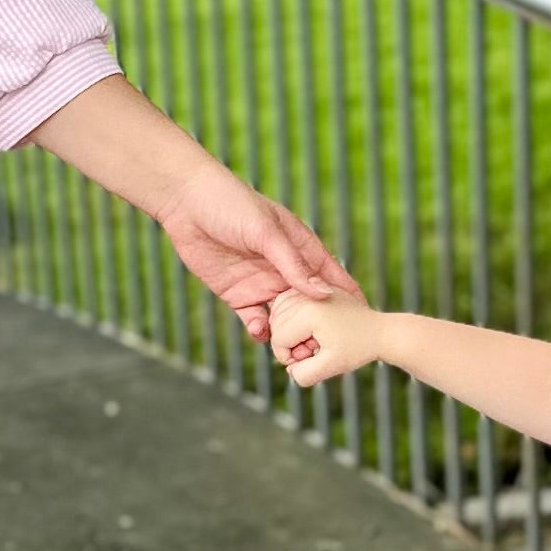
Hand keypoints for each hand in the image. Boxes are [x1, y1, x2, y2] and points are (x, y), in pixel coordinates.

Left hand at [158, 159, 353, 337]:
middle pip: (308, 302)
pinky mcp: (236, 293)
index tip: (364, 314)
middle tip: (327, 344)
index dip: (346, 293)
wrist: (186, 202)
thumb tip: (324, 293)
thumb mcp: (267, 232)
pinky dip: (260, 330)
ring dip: (290, 333)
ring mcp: (260, 282)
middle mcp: (283, 268)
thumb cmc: (231, 204)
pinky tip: (262, 334)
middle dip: (319, 324)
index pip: (329, 273)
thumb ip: (293, 264)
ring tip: (294, 349)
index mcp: (298, 246)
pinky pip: (254, 319)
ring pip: (284, 317)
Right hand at [270, 286, 384, 383]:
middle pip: (277, 325)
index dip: (289, 357)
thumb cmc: (357, 349)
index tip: (311, 357)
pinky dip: (290, 316)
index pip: (279, 340)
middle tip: (315, 347)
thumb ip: (304, 375)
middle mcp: (307, 295)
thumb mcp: (331, 367)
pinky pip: (287, 302)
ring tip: (314, 337)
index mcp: (310, 313)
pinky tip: (309, 328)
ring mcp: (310, 288)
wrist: (379, 331)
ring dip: (290, 330)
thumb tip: (289, 369)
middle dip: (290, 343)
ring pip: (278, 313)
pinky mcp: (314, 285)